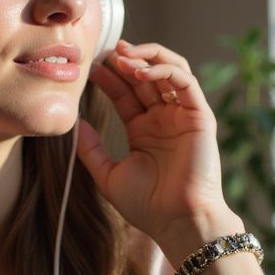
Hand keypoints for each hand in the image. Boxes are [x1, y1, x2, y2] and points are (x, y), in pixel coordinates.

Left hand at [75, 39, 240, 256]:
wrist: (177, 221)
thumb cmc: (147, 205)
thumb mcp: (108, 175)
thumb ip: (91, 149)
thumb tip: (74, 124)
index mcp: (144, 130)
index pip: (125, 94)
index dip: (109, 78)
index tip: (89, 68)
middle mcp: (164, 118)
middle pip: (144, 77)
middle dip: (125, 61)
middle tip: (104, 53)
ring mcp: (183, 115)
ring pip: (169, 71)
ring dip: (146, 58)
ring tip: (123, 56)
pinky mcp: (200, 116)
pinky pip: (186, 82)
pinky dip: (165, 70)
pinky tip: (141, 72)